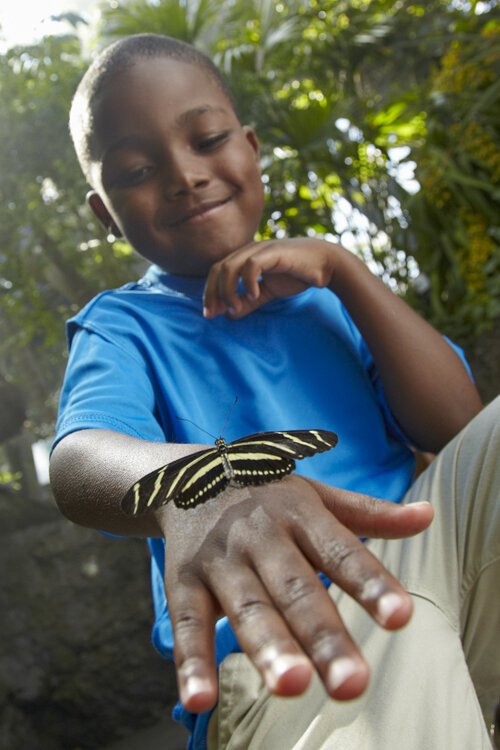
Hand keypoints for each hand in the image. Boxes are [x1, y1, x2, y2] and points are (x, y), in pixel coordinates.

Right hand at [156, 476, 432, 712]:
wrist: (190, 475)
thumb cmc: (267, 495)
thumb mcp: (315, 496)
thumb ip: (370, 513)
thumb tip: (428, 517)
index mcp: (300, 515)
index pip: (341, 551)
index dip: (370, 584)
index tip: (400, 618)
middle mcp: (261, 536)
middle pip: (296, 589)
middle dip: (323, 636)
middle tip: (351, 684)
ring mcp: (221, 560)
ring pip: (247, 607)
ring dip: (268, 647)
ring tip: (292, 686)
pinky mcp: (183, 581)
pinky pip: (188, 624)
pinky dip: (192, 661)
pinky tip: (199, 699)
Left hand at [203, 238, 340, 318]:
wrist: (326, 264)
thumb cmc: (297, 275)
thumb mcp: (268, 292)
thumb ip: (250, 302)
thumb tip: (230, 315)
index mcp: (245, 257)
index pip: (217, 272)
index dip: (210, 292)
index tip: (209, 314)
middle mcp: (249, 250)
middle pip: (218, 269)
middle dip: (212, 293)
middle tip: (212, 314)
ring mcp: (260, 249)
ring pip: (230, 266)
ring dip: (228, 290)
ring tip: (235, 308)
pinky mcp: (273, 252)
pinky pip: (251, 265)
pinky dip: (247, 282)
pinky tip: (253, 295)